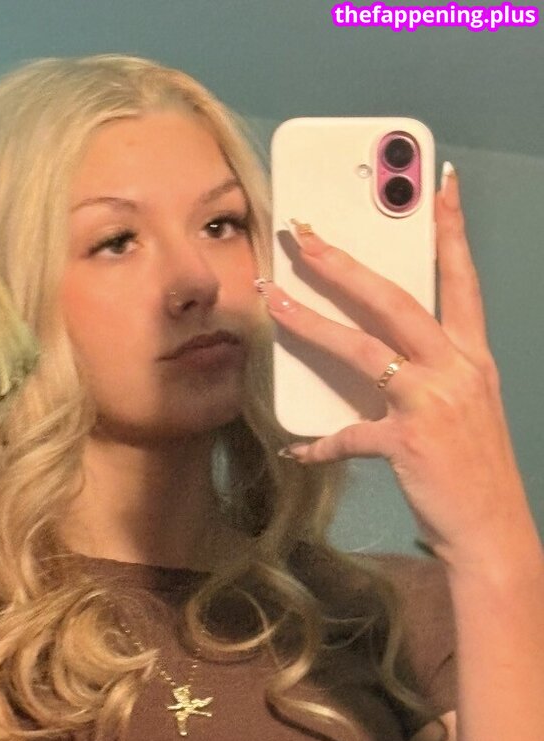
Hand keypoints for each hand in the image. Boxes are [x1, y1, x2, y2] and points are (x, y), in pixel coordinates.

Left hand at [258, 166, 535, 568]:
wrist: (491, 530)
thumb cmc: (472, 471)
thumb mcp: (464, 411)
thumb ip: (428, 378)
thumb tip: (381, 367)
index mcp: (473, 358)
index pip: (461, 280)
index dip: (450, 231)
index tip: (438, 185)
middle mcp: (457, 370)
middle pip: (396, 299)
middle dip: (346, 263)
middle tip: (306, 235)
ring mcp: (432, 403)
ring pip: (362, 348)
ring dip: (311, 323)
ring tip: (274, 302)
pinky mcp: (407, 441)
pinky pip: (347, 435)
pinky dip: (319, 443)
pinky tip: (297, 447)